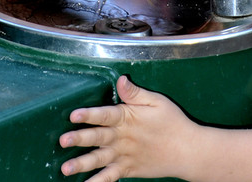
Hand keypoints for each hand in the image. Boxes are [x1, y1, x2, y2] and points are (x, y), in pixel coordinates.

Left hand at [59, 75, 194, 180]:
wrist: (189, 151)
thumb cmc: (173, 123)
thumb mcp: (157, 102)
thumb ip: (135, 93)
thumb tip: (121, 80)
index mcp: (128, 118)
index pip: (105, 115)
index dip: (89, 114)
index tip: (74, 115)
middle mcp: (123, 138)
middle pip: (98, 138)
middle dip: (80, 139)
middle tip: (63, 141)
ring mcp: (125, 155)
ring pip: (100, 160)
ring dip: (82, 163)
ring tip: (65, 169)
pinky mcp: (128, 169)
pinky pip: (110, 177)